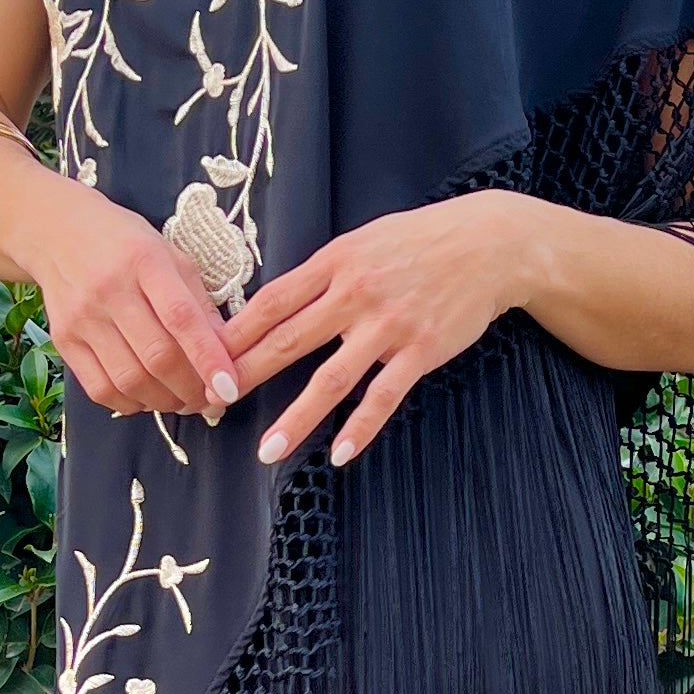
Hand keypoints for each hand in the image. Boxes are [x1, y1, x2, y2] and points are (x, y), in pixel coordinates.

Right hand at [32, 181, 241, 421]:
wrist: (57, 233)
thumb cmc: (125, 243)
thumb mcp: (170, 256)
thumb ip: (198, 302)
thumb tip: (226, 354)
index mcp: (145, 260)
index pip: (181, 318)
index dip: (208, 357)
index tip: (228, 387)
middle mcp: (110, 290)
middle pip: (157, 356)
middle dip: (191, 388)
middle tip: (209, 399)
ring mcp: (83, 317)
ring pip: (130, 379)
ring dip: (164, 401)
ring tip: (181, 399)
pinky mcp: (63, 339)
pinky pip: (100, 388)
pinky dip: (131, 403)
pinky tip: (146, 396)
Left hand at [223, 192, 540, 465]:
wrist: (488, 243)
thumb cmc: (421, 240)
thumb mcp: (363, 240)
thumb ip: (323, 273)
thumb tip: (277, 304)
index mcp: (335, 262)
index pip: (272, 302)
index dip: (235, 334)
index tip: (205, 360)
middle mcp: (355, 293)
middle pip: (289, 340)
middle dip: (246, 376)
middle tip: (212, 406)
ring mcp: (389, 325)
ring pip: (332, 378)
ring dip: (297, 417)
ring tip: (267, 450)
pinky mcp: (421, 350)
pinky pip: (385, 396)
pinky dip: (361, 426)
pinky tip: (339, 452)